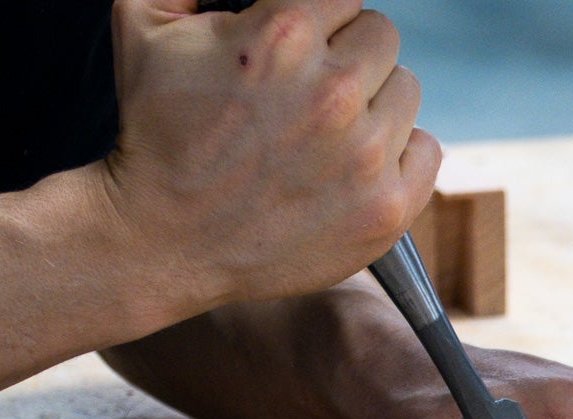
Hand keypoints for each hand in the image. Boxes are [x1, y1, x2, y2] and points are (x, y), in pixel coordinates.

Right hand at [102, 0, 439, 306]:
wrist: (161, 241)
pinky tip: (354, 166)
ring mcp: (366, 154)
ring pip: (406, 91)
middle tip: (311, 92)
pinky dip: (401, 155)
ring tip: (326, 133)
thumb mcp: (144, 26)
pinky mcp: (387, 207)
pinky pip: (428, 150)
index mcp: (285, 35)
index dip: (320, 23)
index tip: (300, 51)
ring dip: (374, 105)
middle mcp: (333, 92)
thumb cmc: (154, 133)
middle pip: (383, 38)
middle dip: (348, 57)